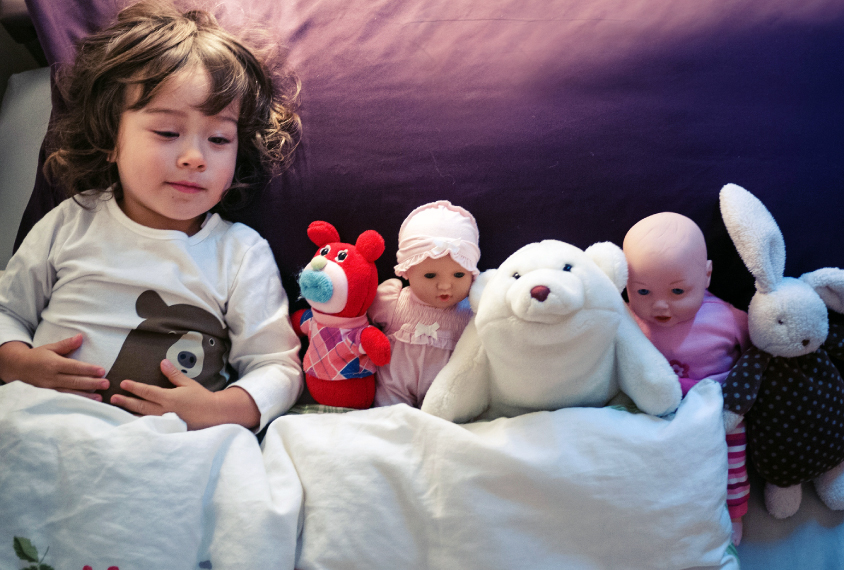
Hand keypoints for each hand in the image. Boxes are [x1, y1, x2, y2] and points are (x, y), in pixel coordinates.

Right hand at [0, 335, 107, 399]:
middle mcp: (51, 377)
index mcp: (53, 364)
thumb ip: (66, 344)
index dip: (88, 369)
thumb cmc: (37, 356)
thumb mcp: (50, 347)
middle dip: (92, 383)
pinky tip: (87, 402)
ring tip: (100, 397)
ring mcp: (49, 388)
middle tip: (106, 384)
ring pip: (70, 392)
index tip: (102, 371)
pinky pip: (64, 398)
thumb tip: (81, 337)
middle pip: (74, 381)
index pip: (74, 367)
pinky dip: (76, 400)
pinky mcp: (48, 395)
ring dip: (86, 395)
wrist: (18, 368)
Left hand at [111, 359, 259, 429]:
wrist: (214, 415)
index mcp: (168, 398)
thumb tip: (162, 362)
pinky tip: (132, 423)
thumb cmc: (201, 398)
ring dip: (129, 413)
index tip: (123, 383)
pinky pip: (150, 426)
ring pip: (142, 418)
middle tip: (113, 398)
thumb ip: (173, 374)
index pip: (147, 391)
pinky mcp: (168, 429)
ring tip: (116, 411)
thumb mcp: (188, 383)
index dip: (134, 387)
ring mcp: (165, 421)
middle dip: (125, 401)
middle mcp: (164, 411)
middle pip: (140, 405)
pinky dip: (139, 424)